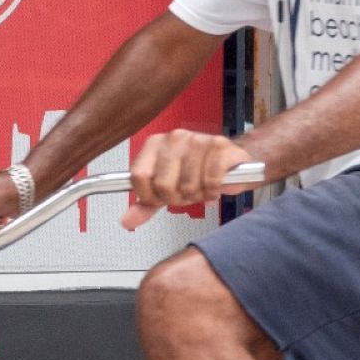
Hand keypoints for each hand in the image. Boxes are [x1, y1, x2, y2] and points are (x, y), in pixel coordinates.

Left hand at [123, 129, 260, 230]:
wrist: (231, 161)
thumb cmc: (196, 173)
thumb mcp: (168, 189)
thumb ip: (147, 204)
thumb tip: (127, 221)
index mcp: (154, 144)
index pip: (139, 177)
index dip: (150, 196)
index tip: (161, 198)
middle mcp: (173, 138)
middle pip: (163, 185)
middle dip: (177, 198)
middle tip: (187, 193)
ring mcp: (196, 139)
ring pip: (188, 186)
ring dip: (198, 196)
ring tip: (202, 187)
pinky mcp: (219, 145)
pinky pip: (210, 182)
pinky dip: (213, 192)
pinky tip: (214, 186)